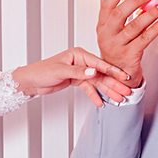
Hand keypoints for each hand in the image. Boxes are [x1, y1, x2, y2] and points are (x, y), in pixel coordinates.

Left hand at [12, 47, 131, 106]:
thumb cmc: (42, 71)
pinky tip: (101, 102)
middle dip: (114, 83)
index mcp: (79, 54)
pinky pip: (89, 88)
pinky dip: (95, 95)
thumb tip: (94, 71)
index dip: (113, 71)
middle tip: (126, 91)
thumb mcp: (60, 71)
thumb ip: (78, 72)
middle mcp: (82, 62)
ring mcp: (80, 71)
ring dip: (108, 91)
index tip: (124, 76)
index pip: (99, 63)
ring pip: (97, 82)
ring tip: (119, 98)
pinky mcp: (77, 80)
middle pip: (101, 74)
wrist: (31, 81)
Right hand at [96, 0, 157, 86]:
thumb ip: (124, 17)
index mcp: (102, 27)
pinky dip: (156, 29)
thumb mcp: (115, 33)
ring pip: (135, 26)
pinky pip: (145, 39)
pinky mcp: (129, 54)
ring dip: (150, 14)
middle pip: (120, 13)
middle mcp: (107, 36)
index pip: (106, 5)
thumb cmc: (118, 50)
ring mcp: (117, 46)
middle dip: (135, 1)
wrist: (118, 75)